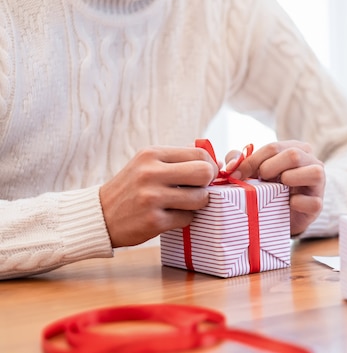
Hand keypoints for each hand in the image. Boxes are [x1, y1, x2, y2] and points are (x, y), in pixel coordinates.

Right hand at [99, 146, 218, 247]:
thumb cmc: (132, 188)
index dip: (210, 166)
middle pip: (205, 172)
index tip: (206, 175)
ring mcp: (152, 197)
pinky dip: (184, 219)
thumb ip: (179, 160)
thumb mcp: (148, 164)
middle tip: (199, 190)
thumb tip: (217, 162)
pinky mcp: (153, 221)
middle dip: (208, 183)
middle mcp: (151, 173)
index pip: (200, 153)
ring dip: (197, 204)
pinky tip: (169, 216)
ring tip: (182, 204)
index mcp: (152, 154)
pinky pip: (188, 218)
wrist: (99, 216)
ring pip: (200, 198)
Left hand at [228, 141, 324, 235]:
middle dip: (270, 168)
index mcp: (295, 148)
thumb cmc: (269, 188)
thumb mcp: (254, 172)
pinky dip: (296, 203)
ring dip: (290, 180)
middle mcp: (311, 161)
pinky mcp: (319, 204)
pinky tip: (287, 204)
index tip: (236, 175)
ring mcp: (319, 182)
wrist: (283, 216)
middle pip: (293, 155)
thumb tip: (230, 166)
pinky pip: (312, 201)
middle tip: (260, 180)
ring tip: (277, 190)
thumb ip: (240, 161)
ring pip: (314, 172)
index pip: (274, 147)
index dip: (252, 161)